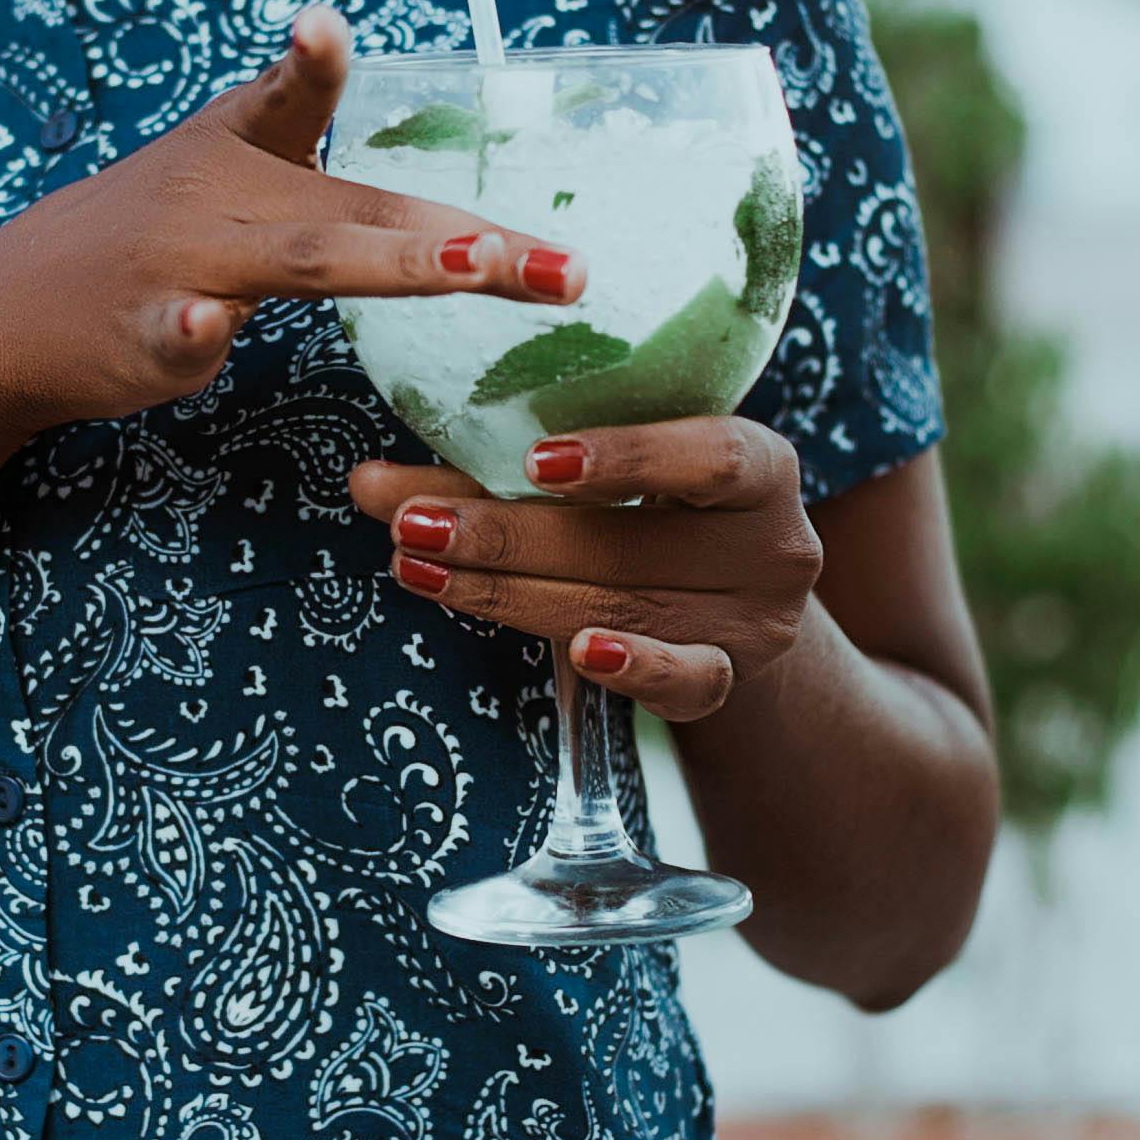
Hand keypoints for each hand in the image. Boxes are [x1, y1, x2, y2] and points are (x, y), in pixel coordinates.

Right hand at [0, 6, 582, 449]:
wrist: (3, 316)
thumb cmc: (138, 240)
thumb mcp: (212, 164)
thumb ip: (292, 124)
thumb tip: (355, 71)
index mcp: (238, 151)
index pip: (292, 99)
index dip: (314, 61)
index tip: (324, 24)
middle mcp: (217, 196)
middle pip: (354, 212)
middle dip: (465, 238)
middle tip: (561, 265)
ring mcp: (181, 264)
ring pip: (300, 263)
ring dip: (392, 262)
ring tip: (468, 266)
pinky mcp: (146, 334)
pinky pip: (178, 332)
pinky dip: (193, 332)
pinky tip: (207, 327)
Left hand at [348, 415, 822, 723]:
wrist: (731, 597)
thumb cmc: (652, 507)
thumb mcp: (608, 472)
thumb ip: (502, 467)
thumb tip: (365, 485)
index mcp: (758, 463)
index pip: (710, 455)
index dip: (627, 457)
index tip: (534, 461)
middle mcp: (773, 543)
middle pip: (633, 542)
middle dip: (508, 533)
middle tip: (412, 522)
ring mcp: (756, 622)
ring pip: (628, 608)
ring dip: (511, 593)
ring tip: (419, 569)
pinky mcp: (729, 680)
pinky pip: (685, 684)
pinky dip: (632, 669)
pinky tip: (574, 656)